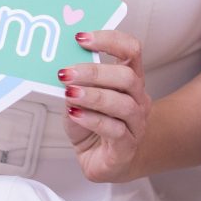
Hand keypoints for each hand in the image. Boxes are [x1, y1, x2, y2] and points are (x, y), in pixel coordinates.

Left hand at [63, 30, 151, 183]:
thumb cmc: (94, 127)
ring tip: (70, 93)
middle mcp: (138, 98)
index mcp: (130, 79)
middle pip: (126, 76)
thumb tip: (63, 70)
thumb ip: (75, 84)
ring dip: (93, 95)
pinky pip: (114, 129)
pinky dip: (92, 119)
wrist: (103, 161)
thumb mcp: (80, 99)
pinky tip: (75, 114)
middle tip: (67, 73)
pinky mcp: (127, 146)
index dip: (109, 39)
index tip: (81, 38)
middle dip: (94, 71)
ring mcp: (136, 123)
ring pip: (122, 103)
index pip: (131, 50)